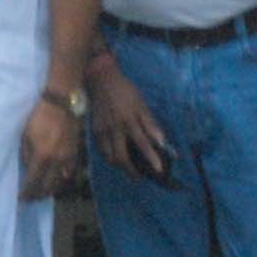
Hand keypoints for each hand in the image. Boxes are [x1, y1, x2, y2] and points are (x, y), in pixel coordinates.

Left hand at [19, 93, 84, 201]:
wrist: (61, 103)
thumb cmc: (39, 116)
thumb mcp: (25, 135)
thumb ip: (26, 154)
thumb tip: (28, 168)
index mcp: (42, 156)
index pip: (33, 182)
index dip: (27, 193)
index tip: (20, 199)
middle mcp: (57, 161)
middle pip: (48, 187)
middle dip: (38, 195)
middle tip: (30, 199)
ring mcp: (68, 158)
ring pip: (60, 182)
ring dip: (50, 190)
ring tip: (41, 192)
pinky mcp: (75, 153)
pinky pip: (69, 173)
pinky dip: (61, 180)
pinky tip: (55, 181)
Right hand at [87, 63, 171, 178]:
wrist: (101, 80)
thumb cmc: (126, 91)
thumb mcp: (141, 104)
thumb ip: (151, 124)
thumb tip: (162, 142)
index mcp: (129, 120)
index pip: (142, 143)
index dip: (151, 158)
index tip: (159, 170)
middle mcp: (115, 129)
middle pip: (121, 157)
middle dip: (131, 170)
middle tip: (140, 175)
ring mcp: (102, 131)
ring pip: (110, 157)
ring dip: (120, 166)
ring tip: (129, 167)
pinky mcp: (95, 131)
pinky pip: (102, 151)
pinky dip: (110, 157)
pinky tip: (116, 156)